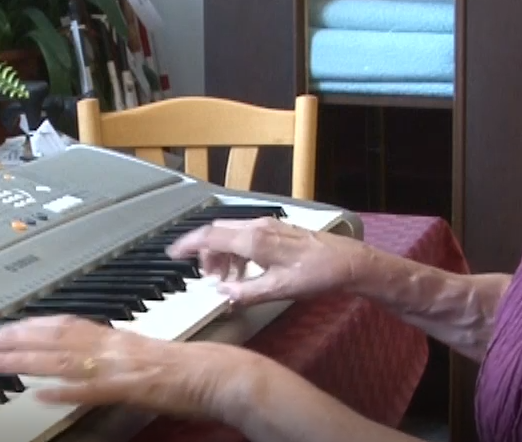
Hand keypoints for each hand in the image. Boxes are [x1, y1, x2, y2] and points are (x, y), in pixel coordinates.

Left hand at [0, 315, 242, 418]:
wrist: (221, 374)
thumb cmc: (192, 369)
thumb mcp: (147, 355)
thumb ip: (116, 356)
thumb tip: (90, 363)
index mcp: (119, 338)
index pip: (68, 324)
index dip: (34, 324)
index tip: (7, 327)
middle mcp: (114, 346)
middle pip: (57, 337)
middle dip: (16, 338)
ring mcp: (120, 366)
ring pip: (64, 359)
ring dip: (26, 359)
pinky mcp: (130, 387)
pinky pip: (91, 388)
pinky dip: (64, 391)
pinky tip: (39, 394)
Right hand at [166, 216, 369, 305]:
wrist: (349, 262)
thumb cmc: (317, 274)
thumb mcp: (278, 290)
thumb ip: (245, 292)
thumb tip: (221, 294)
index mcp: (254, 239)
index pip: (210, 236)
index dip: (187, 244)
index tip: (173, 253)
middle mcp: (259, 226)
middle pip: (219, 233)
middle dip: (206, 253)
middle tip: (205, 277)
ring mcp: (270, 226)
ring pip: (233, 233)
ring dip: (223, 253)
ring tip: (226, 278)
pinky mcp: (279, 230)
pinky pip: (247, 235)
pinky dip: (237, 250)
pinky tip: (245, 270)